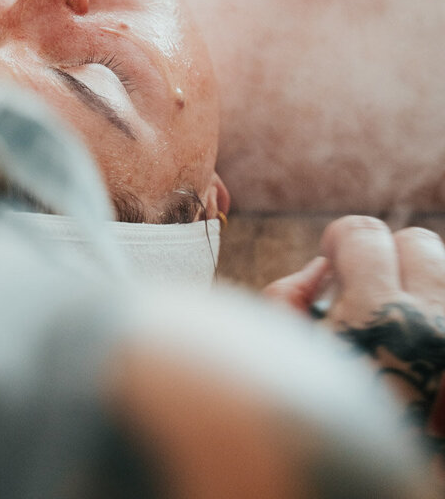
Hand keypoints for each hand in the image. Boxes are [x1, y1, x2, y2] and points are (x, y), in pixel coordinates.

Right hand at [265, 216, 444, 464]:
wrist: (373, 491)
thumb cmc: (314, 429)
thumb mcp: (279, 364)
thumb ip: (285, 303)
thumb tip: (319, 270)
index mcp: (373, 317)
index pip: (364, 234)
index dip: (342, 243)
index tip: (334, 260)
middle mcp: (429, 325)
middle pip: (418, 243)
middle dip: (388, 257)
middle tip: (369, 289)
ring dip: (422, 286)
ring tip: (402, 320)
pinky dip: (438, 316)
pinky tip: (424, 346)